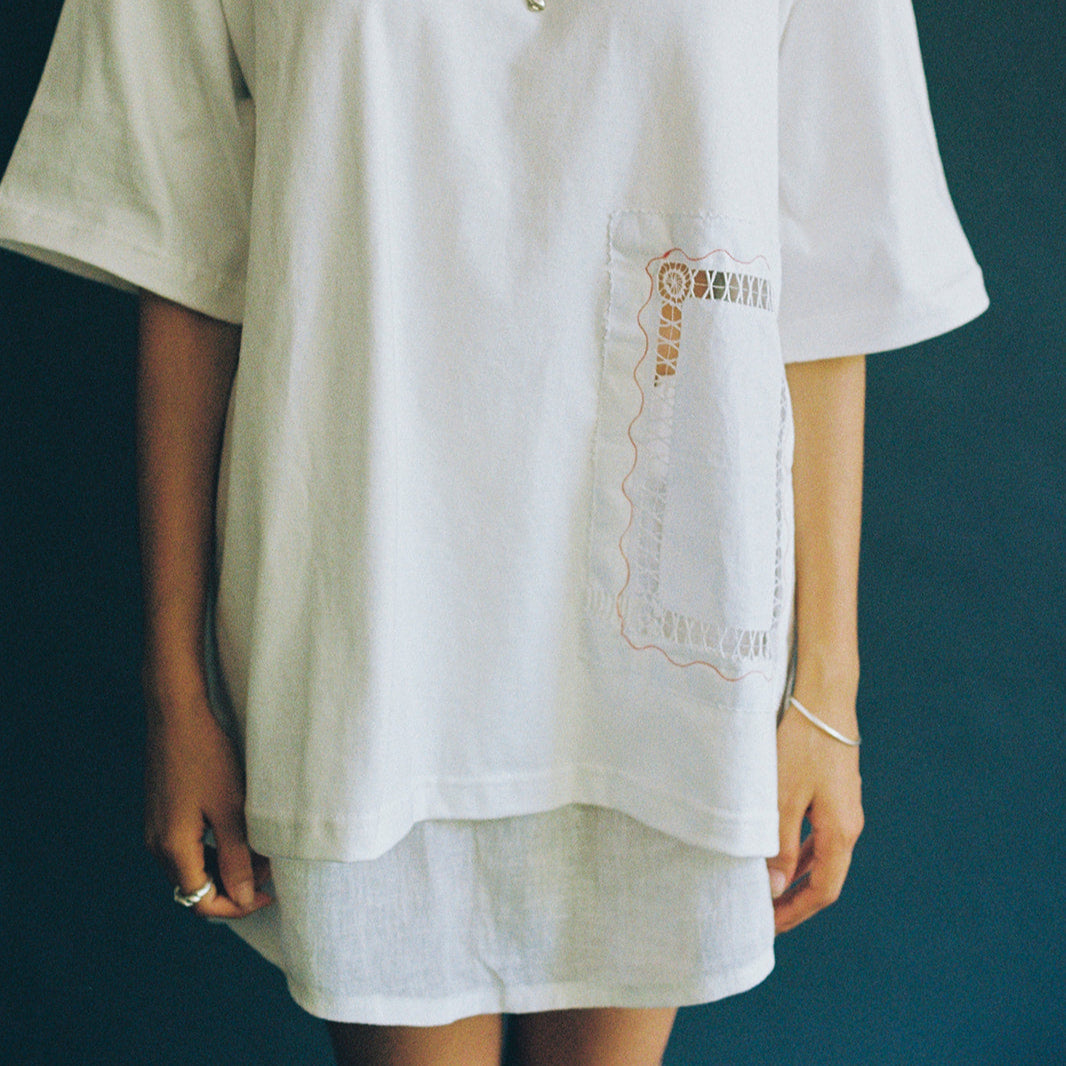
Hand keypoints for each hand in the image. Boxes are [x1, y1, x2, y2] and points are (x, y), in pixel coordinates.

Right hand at [144, 693, 271, 917]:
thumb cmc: (207, 757)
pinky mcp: (162, 813)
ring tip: (260, 851)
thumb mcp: (230, 809)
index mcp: (172, 848)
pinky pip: (188, 846)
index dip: (237, 906)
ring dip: (225, 867)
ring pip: (193, 867)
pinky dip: (214, 849)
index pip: (202, 901)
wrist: (178, 715)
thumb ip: (236, 857)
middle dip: (235, 886)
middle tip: (271, 869)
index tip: (269, 895)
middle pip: (196, 887)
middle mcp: (157, 844)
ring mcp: (156, 828)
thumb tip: (243, 898)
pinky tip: (239, 833)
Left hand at [766, 694, 863, 933]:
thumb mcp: (783, 797)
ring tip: (767, 886)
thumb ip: (779, 844)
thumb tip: (773, 888)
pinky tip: (780, 847)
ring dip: (795, 873)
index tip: (770, 925)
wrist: (824, 699)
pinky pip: (818, 832)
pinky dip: (799, 848)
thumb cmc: (803, 745)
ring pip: (821, 854)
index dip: (796, 911)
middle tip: (765, 913)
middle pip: (824, 876)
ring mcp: (844, 806)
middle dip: (795, 898)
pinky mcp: (834, 790)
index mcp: (841, 831)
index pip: (823, 889)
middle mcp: (849, 823)